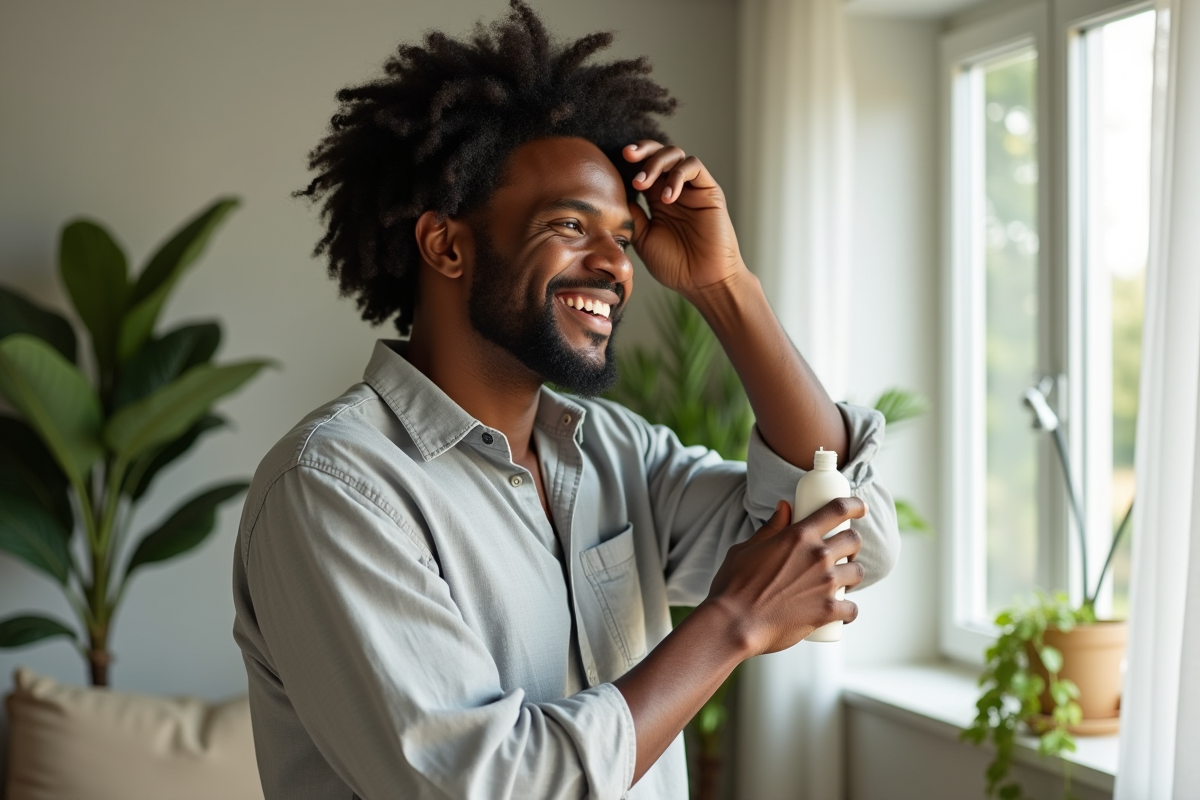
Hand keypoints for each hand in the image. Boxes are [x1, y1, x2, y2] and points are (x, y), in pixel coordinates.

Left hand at [622, 140, 745, 297]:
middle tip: (627, 156)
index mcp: (657, 199)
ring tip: (642, 184)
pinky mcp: (709, 191)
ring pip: (675, 155)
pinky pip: (694, 167)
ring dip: (656, 163)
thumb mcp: (643, 238)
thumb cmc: (675, 265)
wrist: (703, 282)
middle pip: (659, 153)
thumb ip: (632, 214)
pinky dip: (677, 176)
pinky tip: (667, 198)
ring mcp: (692, 189)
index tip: (613, 161)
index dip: (630, 161)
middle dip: (642, 150)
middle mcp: (675, 189)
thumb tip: (614, 193)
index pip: (643, 168)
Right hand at [704, 498, 866, 655]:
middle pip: (853, 540)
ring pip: (858, 572)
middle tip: (842, 554)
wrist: (734, 623)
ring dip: (852, 575)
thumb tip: (785, 508)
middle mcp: (817, 556)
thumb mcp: (747, 548)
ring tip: (842, 583)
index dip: (854, 504)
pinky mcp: (827, 610)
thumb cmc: (734, 586)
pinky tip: (841, 613)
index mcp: (798, 536)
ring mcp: (825, 583)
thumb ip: (770, 528)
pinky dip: (849, 611)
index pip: (837, 510)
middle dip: (851, 545)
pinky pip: (852, 608)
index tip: (860, 507)